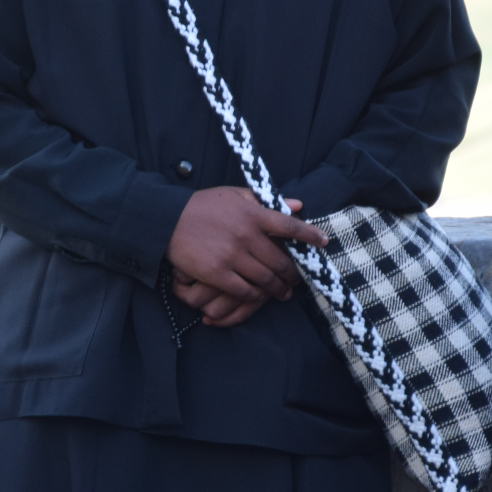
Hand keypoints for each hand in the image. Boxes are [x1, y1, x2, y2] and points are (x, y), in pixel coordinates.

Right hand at [166, 187, 325, 329]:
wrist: (168, 219)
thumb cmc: (202, 205)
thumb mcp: (234, 195)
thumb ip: (265, 200)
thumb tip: (297, 205)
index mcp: (253, 214)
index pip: (289, 226)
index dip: (309, 235)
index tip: (323, 242)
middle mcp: (246, 235)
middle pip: (281, 260)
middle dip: (293, 273)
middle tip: (297, 280)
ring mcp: (232, 256)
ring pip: (266, 279)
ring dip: (278, 289)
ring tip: (283, 293)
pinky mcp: (218, 273)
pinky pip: (245, 290)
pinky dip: (256, 296)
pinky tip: (259, 296)